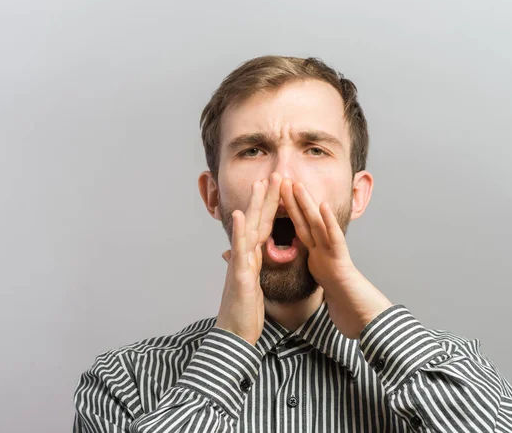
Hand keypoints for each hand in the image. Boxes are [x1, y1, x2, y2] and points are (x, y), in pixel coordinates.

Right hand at [214, 173, 282, 345]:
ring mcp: (240, 264)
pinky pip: (241, 251)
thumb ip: (245, 268)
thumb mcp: (248, 287)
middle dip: (266, 197)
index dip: (270, 206)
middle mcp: (244, 257)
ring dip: (254, 205)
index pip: (263, 227)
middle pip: (257, 221)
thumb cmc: (243, 314)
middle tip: (275, 173)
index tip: (277, 187)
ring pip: (249, 230)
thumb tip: (236, 256)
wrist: (234, 337)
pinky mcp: (240, 277)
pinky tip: (241, 215)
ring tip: (260, 183)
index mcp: (251, 258)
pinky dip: (240, 232)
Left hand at [281, 179, 392, 338]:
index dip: (287, 214)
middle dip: (294, 202)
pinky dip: (329, 223)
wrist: (362, 320)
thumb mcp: (324, 286)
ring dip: (308, 204)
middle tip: (283, 181)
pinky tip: (323, 206)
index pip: (300, 231)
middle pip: (307, 223)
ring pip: (320, 226)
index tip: (275, 197)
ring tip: (297, 184)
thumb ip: (318, 272)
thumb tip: (310, 264)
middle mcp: (326, 252)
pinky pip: (336, 241)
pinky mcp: (343, 264)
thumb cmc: (346, 305)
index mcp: (318, 256)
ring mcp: (335, 256)